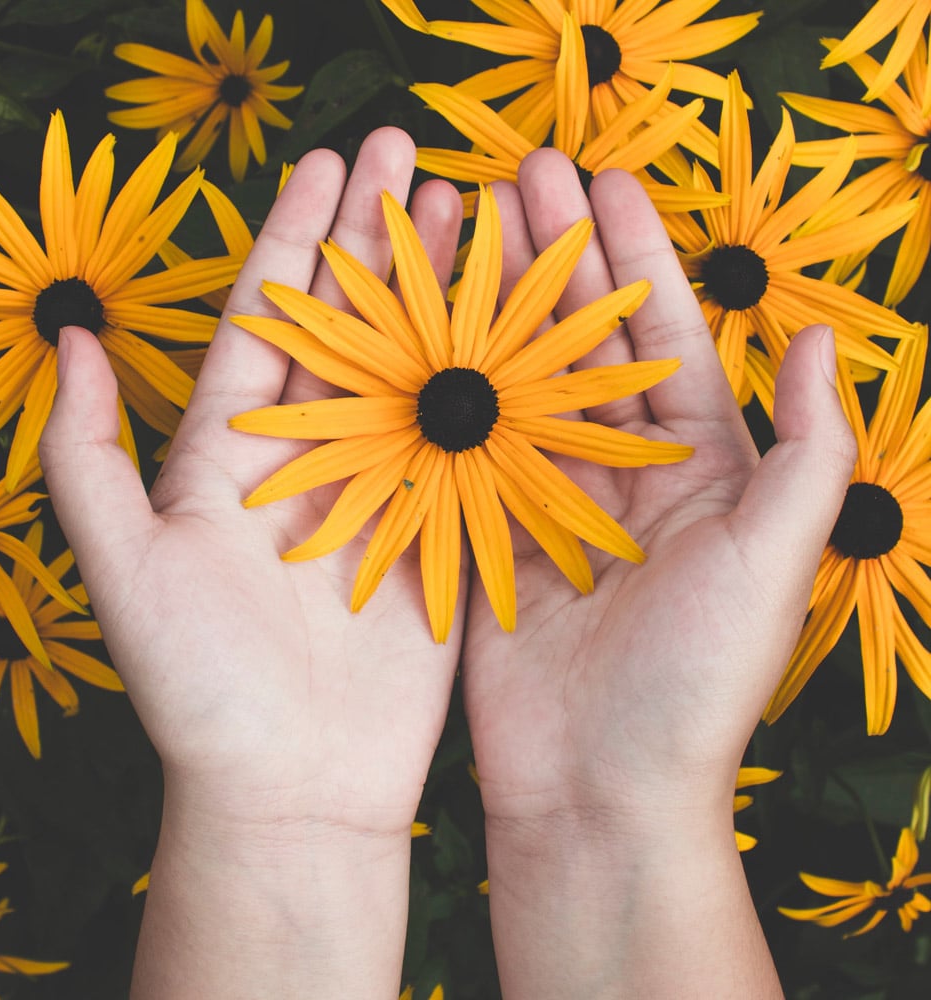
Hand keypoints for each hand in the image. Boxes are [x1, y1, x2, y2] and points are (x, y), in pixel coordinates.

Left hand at [39, 128, 463, 998]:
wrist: (292, 785)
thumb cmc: (200, 688)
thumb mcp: (124, 568)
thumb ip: (89, 458)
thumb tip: (74, 341)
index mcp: (236, 449)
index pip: (270, 317)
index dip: (297, 236)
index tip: (329, 163)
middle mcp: (313, 455)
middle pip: (349, 324)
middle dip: (378, 237)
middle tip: (414, 156)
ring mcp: (382, 488)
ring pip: (416, 366)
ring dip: (441, 290)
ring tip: (472, 211)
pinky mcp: (438, 531)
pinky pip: (466, 441)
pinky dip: (493, 380)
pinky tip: (518, 322)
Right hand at [459, 152, 856, 997]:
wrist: (599, 790)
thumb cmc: (696, 683)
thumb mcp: (772, 561)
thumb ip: (806, 451)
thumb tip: (819, 337)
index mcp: (696, 466)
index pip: (663, 334)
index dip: (634, 254)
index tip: (599, 181)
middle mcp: (619, 470)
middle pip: (580, 341)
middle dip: (550, 257)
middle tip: (512, 176)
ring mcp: (547, 499)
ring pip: (516, 381)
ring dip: (491, 306)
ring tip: (459, 229)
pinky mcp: (487, 536)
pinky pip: (465, 447)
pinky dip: (443, 389)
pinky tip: (415, 332)